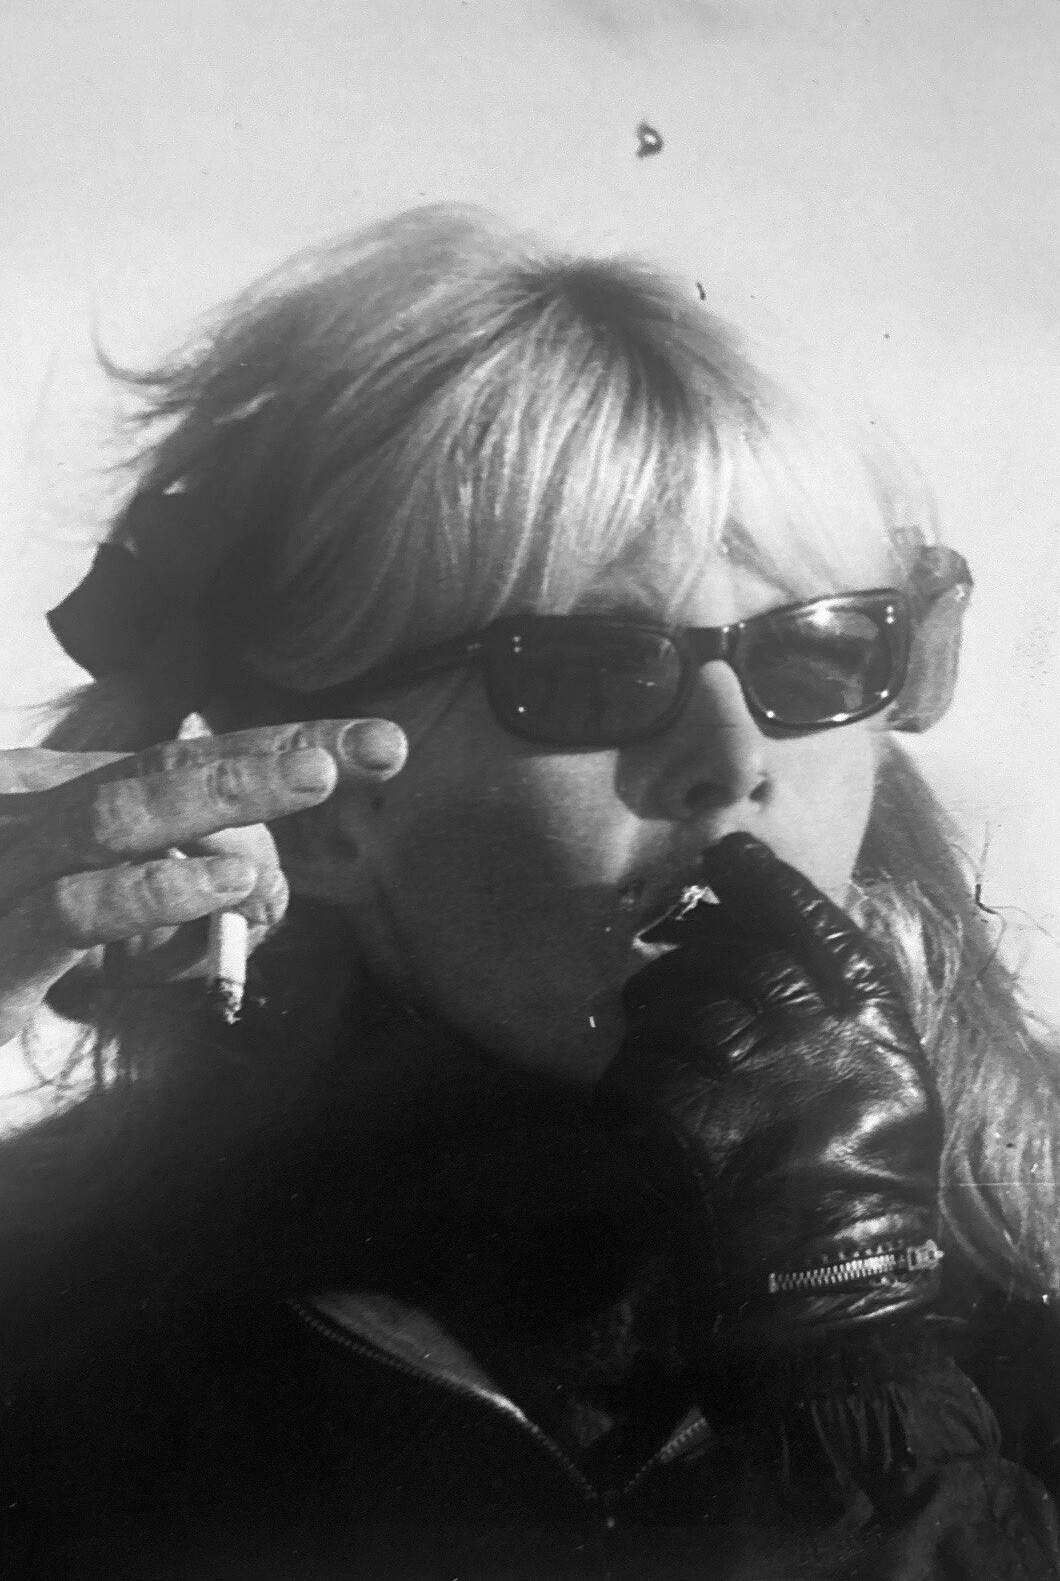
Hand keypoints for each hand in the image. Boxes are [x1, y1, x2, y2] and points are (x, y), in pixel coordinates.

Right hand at [0, 719, 406, 1047]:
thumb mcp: (76, 923)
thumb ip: (158, 901)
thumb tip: (259, 884)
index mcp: (48, 800)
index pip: (177, 758)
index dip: (278, 746)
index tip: (376, 745)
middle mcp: (21, 817)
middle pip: (158, 766)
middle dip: (272, 755)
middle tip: (374, 748)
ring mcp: (0, 875)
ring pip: (115, 809)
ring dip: (224, 792)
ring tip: (314, 784)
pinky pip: (74, 908)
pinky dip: (157, 892)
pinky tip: (227, 889)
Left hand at [599, 833, 943, 1351]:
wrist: (826, 1307)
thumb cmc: (859, 1203)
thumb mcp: (889, 1107)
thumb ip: (846, 1028)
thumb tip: (781, 953)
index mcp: (873, 1043)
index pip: (824, 938)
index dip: (776, 890)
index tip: (735, 855)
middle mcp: (816, 1052)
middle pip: (744, 961)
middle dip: (699, 940)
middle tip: (671, 934)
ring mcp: (750, 1088)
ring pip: (684, 1004)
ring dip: (656, 997)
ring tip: (648, 1005)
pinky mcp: (684, 1130)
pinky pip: (642, 1066)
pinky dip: (631, 1065)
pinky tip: (634, 1076)